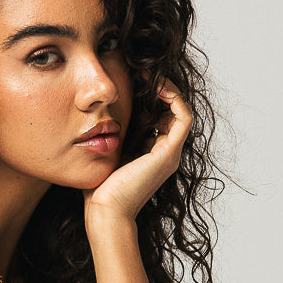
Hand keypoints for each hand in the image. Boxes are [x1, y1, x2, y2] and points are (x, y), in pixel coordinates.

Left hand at [82, 77, 191, 225]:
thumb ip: (112, 137)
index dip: (150, 96)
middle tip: (142, 71)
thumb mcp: (107, 154)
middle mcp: (164, 153)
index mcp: (151, 153)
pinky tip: (156, 87)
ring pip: (180, 111)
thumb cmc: (100, 190)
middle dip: (159, 88)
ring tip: (150, 75)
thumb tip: (100, 117)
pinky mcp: (168, 153)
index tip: (135, 78)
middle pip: (171, 111)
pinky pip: (183, 118)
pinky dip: (174, 99)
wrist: (105, 211)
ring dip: (168, 89)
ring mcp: (169, 154)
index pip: (159, 117)